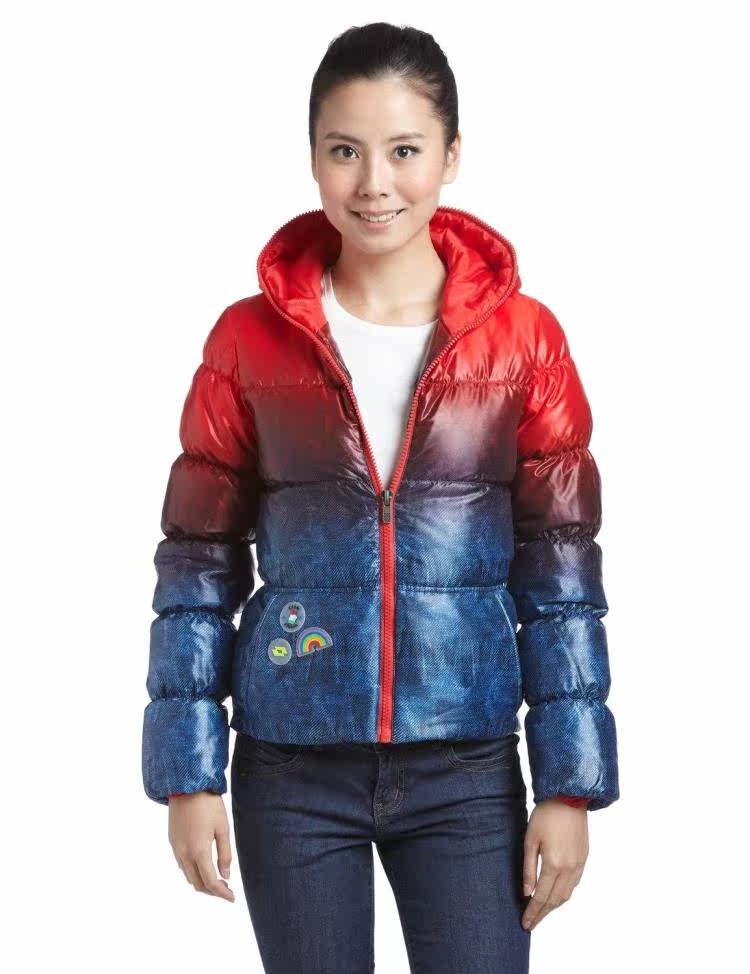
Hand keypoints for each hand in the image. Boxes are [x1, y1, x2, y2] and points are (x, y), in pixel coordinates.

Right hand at [168, 791, 234, 901]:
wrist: (186, 785)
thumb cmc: (209, 804)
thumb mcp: (223, 827)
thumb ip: (224, 854)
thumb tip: (225, 875)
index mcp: (198, 851)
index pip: (210, 882)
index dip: (221, 894)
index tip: (232, 898)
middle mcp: (184, 854)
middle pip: (197, 883)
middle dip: (212, 891)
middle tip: (227, 890)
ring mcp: (175, 848)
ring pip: (188, 876)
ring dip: (202, 882)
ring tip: (217, 880)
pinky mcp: (172, 841)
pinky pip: (182, 864)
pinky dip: (193, 871)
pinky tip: (203, 865)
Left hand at [521, 798, 587, 931]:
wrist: (568, 798)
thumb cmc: (545, 815)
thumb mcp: (530, 840)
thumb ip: (528, 868)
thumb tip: (527, 892)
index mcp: (554, 864)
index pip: (541, 897)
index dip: (533, 912)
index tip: (525, 924)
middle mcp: (569, 869)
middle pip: (555, 901)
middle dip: (542, 914)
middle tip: (531, 924)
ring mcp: (579, 864)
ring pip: (566, 895)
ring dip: (554, 907)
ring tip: (541, 913)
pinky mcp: (584, 859)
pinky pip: (574, 884)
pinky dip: (564, 895)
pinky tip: (555, 896)